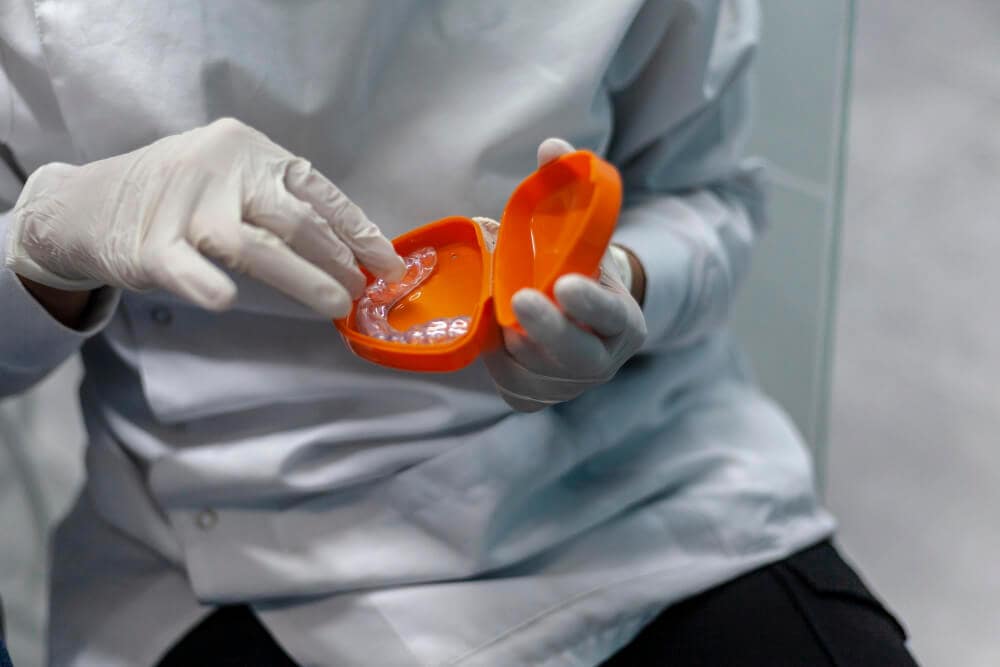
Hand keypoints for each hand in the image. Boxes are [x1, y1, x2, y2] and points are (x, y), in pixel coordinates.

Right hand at [5, 118, 403, 316]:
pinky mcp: (148, 243)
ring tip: (335, 304)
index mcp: (247, 149)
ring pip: (248, 244)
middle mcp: (217, 167)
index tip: (388, 263)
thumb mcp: (235, 181)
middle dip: (336, 259)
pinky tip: (227, 300)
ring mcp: (180, 204)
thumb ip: (285, 206)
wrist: (91, 203)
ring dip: (299, 278)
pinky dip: (207, 284)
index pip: (315, 189)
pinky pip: (185, 267)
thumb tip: (355, 252)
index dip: (357, 230)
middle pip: (290, 218)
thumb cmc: (183, 199)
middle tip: (362, 291)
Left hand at [484, 139, 646, 410]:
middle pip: (575, 356)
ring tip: (502, 311)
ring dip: (513, 341)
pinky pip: (511, 384)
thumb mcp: (574, 231)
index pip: (612, 316)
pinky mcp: (536, 398)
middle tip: (518, 299)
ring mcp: (569, 386)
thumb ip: (565, 190)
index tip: (564, 284)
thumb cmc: (570, 266)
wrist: (569, 317)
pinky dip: (498, 361)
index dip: (590, 305)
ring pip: (535, 369)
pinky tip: (495, 337)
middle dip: (546, 329)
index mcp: (622, 322)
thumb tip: (553, 148)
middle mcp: (602, 360)